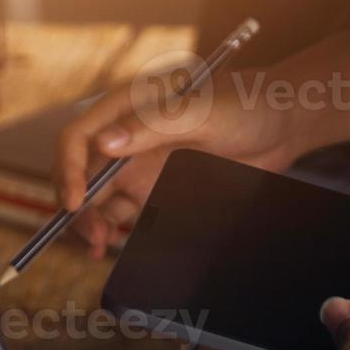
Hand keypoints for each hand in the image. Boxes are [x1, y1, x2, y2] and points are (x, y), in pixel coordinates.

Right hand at [55, 66, 301, 256]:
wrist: (281, 124)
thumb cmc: (246, 104)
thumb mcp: (202, 111)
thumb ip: (153, 124)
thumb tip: (103, 143)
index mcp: (126, 105)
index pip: (78, 136)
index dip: (68, 168)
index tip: (76, 201)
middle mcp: (125, 135)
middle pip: (80, 172)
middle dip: (76, 204)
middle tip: (93, 236)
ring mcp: (138, 163)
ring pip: (96, 197)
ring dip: (89, 221)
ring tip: (98, 245)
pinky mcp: (153, 186)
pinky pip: (119, 210)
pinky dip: (108, 227)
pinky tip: (109, 242)